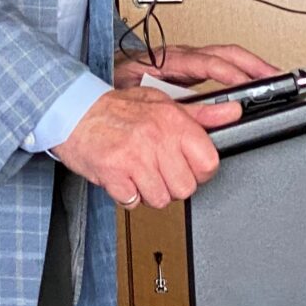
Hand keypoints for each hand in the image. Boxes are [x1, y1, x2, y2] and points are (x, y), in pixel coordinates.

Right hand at [52, 88, 241, 210]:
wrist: (72, 111)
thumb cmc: (116, 109)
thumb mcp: (161, 103)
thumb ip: (200, 114)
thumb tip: (232, 112)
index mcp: (173, 120)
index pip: (208, 163)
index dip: (198, 171)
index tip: (185, 165)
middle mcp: (157, 138)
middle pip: (185, 187)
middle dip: (172, 184)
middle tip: (156, 168)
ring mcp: (135, 157)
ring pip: (161, 199)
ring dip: (148, 191)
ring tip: (137, 171)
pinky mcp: (115, 173)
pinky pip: (133, 202)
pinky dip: (127, 195)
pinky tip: (122, 177)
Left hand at [113, 42, 279, 91]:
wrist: (98, 86)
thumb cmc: (114, 87)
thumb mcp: (137, 93)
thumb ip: (165, 100)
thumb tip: (193, 108)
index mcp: (169, 59)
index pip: (209, 62)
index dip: (231, 73)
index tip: (249, 84)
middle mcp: (181, 56)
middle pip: (225, 53)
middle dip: (253, 63)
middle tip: (277, 77)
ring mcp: (186, 62)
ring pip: (226, 56)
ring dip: (251, 65)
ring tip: (273, 78)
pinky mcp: (188, 70)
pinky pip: (220, 66)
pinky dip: (240, 72)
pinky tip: (252, 83)